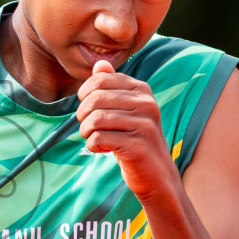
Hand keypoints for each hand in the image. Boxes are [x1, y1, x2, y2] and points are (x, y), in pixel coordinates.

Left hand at [75, 61, 175, 199]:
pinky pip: (100, 138)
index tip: (86, 109)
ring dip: (86, 132)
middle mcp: (146, 104)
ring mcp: (144, 124)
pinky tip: (101, 150)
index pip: (101, 79)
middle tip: (87, 128)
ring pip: (96, 119)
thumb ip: (112, 87)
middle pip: (96, 99)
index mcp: (142, 90)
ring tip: (92, 139)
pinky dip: (93, 145)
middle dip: (83, 115)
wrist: (156, 174)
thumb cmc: (134, 140)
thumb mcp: (124, 110)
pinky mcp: (138, 145)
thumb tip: (99, 64)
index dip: (85, 94)